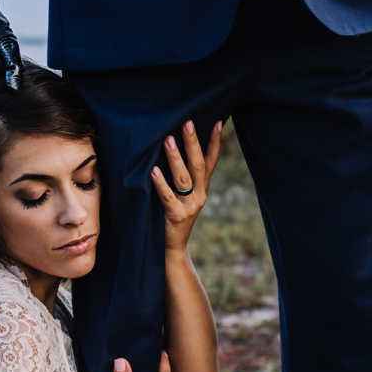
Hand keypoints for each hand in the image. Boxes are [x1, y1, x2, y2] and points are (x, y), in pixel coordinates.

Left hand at [151, 119, 221, 251]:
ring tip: (167, 140)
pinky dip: (161, 183)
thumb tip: (173, 147)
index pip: (211, 161)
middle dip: (193, 143)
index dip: (215, 142)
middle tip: (187, 123)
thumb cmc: (173, 217)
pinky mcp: (176, 217)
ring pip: (183, 178)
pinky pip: (168, 197)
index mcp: (202, 188)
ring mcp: (189, 207)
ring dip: (175, 157)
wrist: (172, 249)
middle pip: (198, 165)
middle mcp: (199, 196)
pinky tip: (153, 171)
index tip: (218, 122)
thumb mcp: (183, 196)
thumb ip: (183, 177)